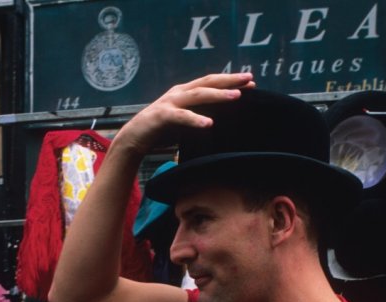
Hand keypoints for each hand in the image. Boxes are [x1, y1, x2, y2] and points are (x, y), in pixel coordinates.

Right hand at [111, 73, 255, 157]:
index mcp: (186, 92)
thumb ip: (200, 116)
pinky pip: (181, 116)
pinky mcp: (162, 115)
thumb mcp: (185, 121)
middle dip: (229, 80)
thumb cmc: (161, 130)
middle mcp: (179, 92)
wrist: (134, 138)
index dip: (231, 81)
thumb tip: (222, 121)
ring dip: (218, 95)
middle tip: (249, 79)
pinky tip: (209, 124)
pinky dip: (195, 119)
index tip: (251, 82)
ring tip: (236, 96)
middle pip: (208, 82)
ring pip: (198, 95)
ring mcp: (170, 102)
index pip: (211, 82)